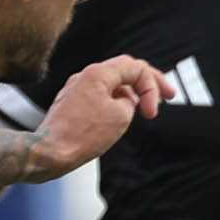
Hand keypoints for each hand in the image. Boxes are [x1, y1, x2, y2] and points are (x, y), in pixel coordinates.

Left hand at [29, 56, 173, 175]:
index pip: (136, 68)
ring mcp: (76, 89)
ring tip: (144, 109)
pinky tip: (120, 116)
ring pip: (112, 83)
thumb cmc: (83, 134)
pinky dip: (115, 101)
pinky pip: (99, 95)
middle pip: (124, 70)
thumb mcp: (121, 116)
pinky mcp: (70, 103)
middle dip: (148, 84)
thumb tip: (126, 100)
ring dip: (132, 93)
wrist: (50, 152)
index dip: (152, 88)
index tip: (152, 114)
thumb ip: (130, 101)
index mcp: (98, 73)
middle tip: (169, 95)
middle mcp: (85, 76)